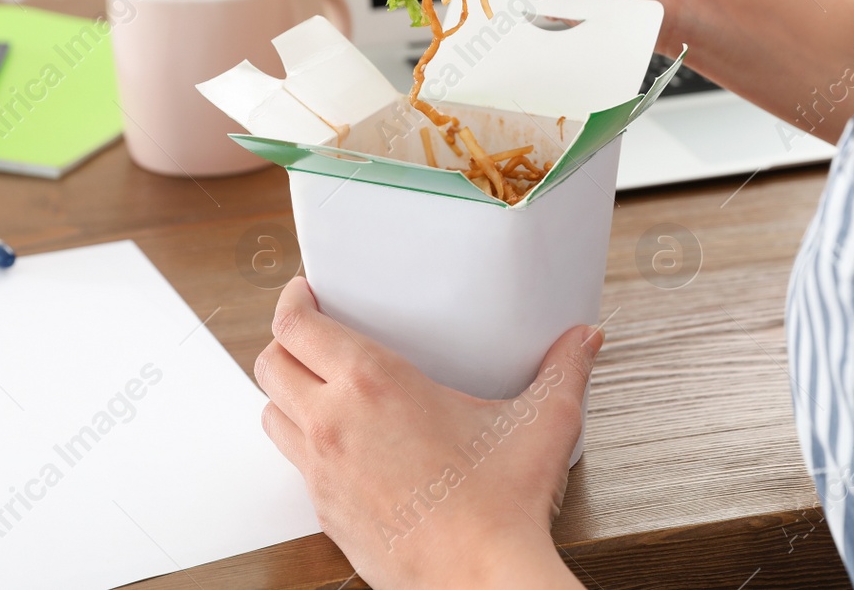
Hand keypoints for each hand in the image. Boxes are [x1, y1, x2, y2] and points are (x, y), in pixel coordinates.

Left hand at [256, 277, 597, 589]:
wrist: (480, 580)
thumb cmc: (500, 507)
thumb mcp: (539, 423)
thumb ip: (563, 370)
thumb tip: (583, 340)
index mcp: (373, 384)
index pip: (297, 326)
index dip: (293, 301)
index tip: (306, 293)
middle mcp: (335, 423)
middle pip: (270, 364)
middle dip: (285, 343)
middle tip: (311, 334)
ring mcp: (323, 473)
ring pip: (272, 416)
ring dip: (288, 396)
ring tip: (321, 386)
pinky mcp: (326, 513)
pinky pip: (296, 465)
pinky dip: (307, 445)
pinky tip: (345, 445)